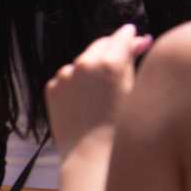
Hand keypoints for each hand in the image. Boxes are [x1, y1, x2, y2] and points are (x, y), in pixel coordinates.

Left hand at [45, 24, 151, 146]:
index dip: (131, 35)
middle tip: (124, 57)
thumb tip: (138, 41)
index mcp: (111, 62)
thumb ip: (134, 61)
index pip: (123, 36)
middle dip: (113, 48)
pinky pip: (69, 76)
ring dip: (94, 66)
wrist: (90, 156)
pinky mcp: (53, 87)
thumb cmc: (121, 129)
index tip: (134, 34)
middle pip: (102, 43)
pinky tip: (88, 98)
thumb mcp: (135, 91)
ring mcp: (65, 75)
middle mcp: (85, 63)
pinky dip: (78, 81)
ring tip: (104, 88)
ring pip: (84, 60)